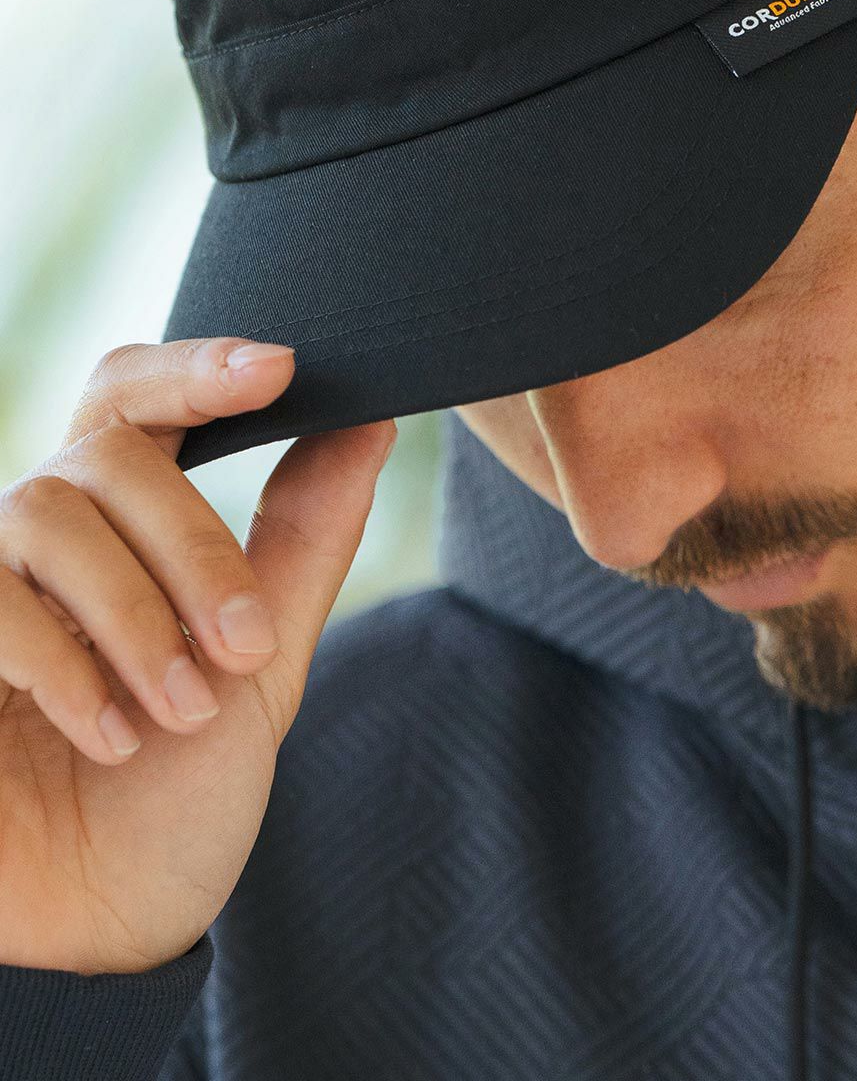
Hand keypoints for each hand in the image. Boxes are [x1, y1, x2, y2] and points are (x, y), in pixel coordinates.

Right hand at [0, 338, 395, 972]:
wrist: (100, 928)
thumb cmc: (177, 793)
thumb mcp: (263, 662)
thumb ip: (304, 540)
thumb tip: (373, 421)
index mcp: (125, 522)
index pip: (140, 394)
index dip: (199, 366)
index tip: (283, 368)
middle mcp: (45, 532)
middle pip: (111, 449)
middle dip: (196, 546)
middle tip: (245, 649)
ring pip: (50, 509)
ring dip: (137, 613)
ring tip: (180, 708)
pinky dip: (65, 661)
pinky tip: (111, 732)